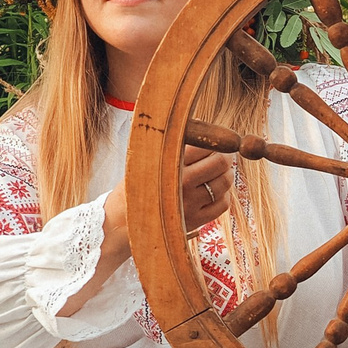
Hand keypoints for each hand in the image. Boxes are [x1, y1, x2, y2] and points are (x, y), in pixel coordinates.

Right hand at [72, 148, 230, 314]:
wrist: (121, 220)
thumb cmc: (136, 185)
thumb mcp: (147, 159)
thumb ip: (171, 146)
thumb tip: (199, 126)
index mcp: (168, 165)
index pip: (203, 146)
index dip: (211, 142)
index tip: (210, 144)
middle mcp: (181, 184)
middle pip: (219, 163)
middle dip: (223, 157)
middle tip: (219, 156)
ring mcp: (190, 205)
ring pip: (223, 183)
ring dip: (226, 175)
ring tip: (218, 173)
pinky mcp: (195, 221)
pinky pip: (222, 205)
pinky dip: (223, 195)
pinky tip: (215, 191)